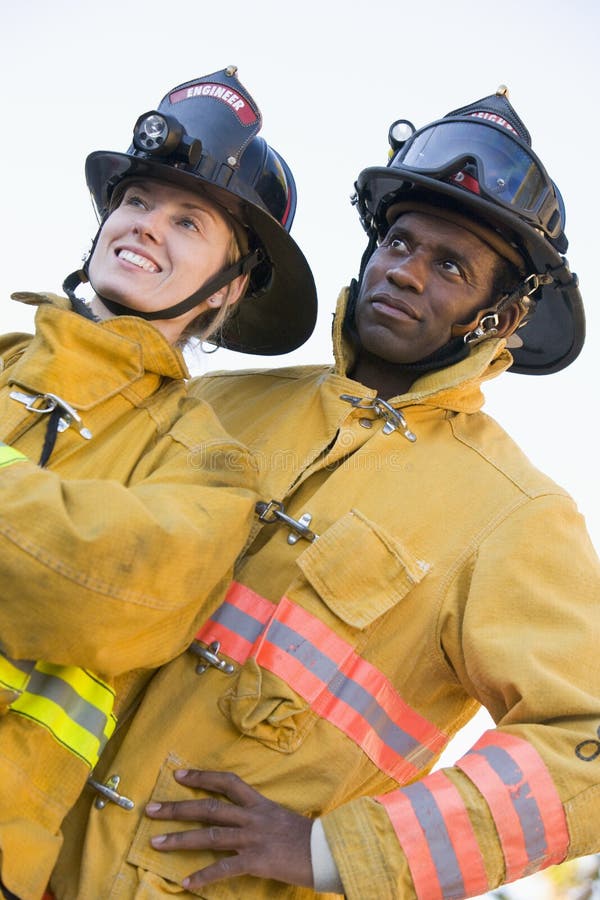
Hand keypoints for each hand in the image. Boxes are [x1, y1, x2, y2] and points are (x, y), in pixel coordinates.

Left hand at [145, 769, 313, 890]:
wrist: (327, 852)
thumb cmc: (306, 838)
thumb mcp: (281, 819)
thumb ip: (259, 817)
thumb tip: (240, 820)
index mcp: (259, 803)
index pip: (226, 782)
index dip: (201, 777)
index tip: (178, 775)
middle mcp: (252, 817)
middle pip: (209, 808)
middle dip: (177, 808)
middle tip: (151, 808)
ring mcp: (253, 838)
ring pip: (210, 835)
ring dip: (180, 839)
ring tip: (156, 842)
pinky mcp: (257, 861)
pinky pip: (224, 867)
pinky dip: (204, 875)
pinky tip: (187, 881)